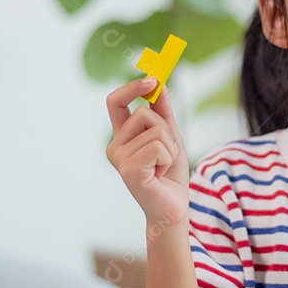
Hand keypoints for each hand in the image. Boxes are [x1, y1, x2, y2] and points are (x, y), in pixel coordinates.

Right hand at [106, 78, 189, 224]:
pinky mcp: (129, 170)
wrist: (173, 208)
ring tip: (164, 166)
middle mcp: (115, 147)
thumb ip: (163, 111)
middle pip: (143, 112)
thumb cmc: (170, 175)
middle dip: (165, 129)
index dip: (131, 87)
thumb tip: (159, 83)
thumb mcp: (170, 137)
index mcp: (121, 137)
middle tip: (166, 154)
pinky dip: (169, 157)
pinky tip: (161, 174)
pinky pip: (158, 146)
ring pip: (155, 129)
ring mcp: (119, 159)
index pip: (116, 102)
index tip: (152, 79)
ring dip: (170, 147)